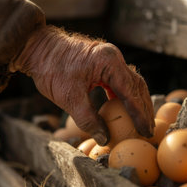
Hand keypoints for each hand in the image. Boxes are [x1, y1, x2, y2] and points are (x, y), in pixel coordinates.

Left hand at [10, 25, 154, 144]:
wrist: (37, 48)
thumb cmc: (51, 68)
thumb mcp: (68, 97)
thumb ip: (88, 119)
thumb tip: (104, 138)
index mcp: (109, 62)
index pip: (131, 92)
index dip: (140, 114)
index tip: (146, 131)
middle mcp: (113, 57)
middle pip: (137, 86)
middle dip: (144, 109)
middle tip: (149, 130)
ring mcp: (108, 58)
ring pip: (130, 83)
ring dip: (136, 102)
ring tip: (141, 122)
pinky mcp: (102, 62)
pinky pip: (119, 81)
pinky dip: (124, 96)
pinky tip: (123, 110)